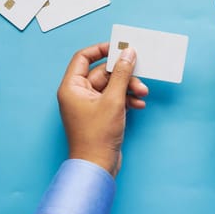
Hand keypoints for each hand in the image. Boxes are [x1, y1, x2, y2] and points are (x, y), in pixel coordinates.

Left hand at [57, 43, 148, 176]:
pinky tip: (138, 104)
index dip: (101, 49)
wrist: (98, 166)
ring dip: (128, 88)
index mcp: (72, 87)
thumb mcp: (113, 100)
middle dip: (123, 75)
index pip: (83, 57)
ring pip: (111, 86)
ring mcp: (89, 104)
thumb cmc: (97, 136)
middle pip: (102, 73)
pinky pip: (114, 98)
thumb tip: (128, 53)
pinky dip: (126, 99)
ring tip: (142, 93)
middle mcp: (78, 94)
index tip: (119, 47)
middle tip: (139, 77)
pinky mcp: (100, 114)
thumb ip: (122, 74)